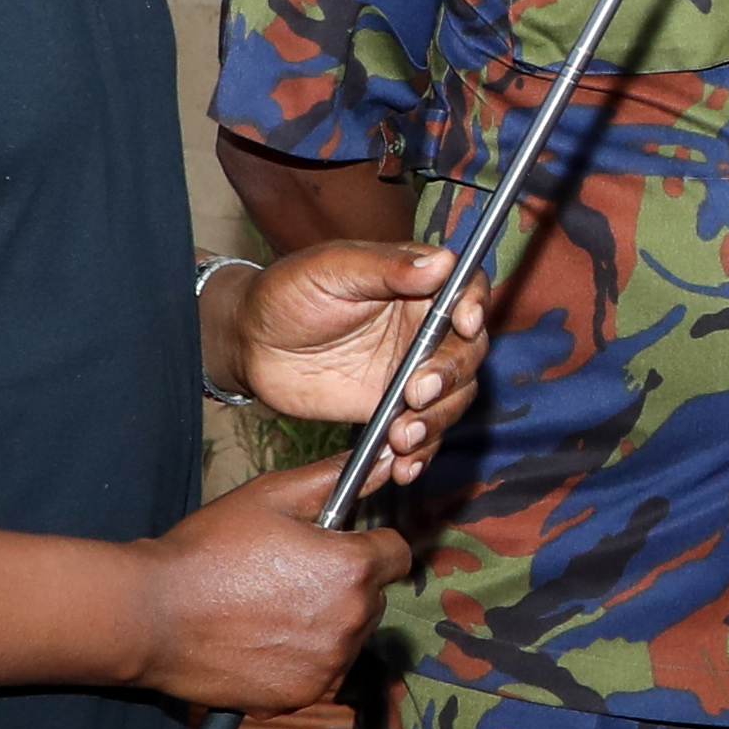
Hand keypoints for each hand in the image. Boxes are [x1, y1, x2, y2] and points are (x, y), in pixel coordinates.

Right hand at [131, 462, 411, 712]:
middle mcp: (350, 622)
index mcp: (352, 569)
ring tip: (270, 607)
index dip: (368, 544)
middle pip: (372, 598)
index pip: (396, 553)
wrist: (154, 615)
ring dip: (325, 623)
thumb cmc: (210, 550)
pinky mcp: (301, 696)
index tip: (338, 545)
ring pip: (347, 637)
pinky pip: (319, 672)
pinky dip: (300, 659)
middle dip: (346, 585)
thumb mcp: (270, 497)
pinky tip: (261, 639)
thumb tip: (381, 461)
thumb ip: (331, 480)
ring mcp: (327, 665)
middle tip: (292, 575)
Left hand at [238, 241, 473, 481]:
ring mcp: (412, 371)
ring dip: (437, 421)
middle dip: (450, 376)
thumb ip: (386, 266)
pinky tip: (403, 466)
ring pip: (454, 398)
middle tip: (416, 392)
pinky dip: (420, 453)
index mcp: (417, 283)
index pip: (468, 288)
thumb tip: (443, 262)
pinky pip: (424, 434)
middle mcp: (424, 328)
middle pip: (468, 351)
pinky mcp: (394, 410)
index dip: (476, 304)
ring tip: (402, 436)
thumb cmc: (286, 292)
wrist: (252, 345)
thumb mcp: (331, 268)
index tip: (464, 324)